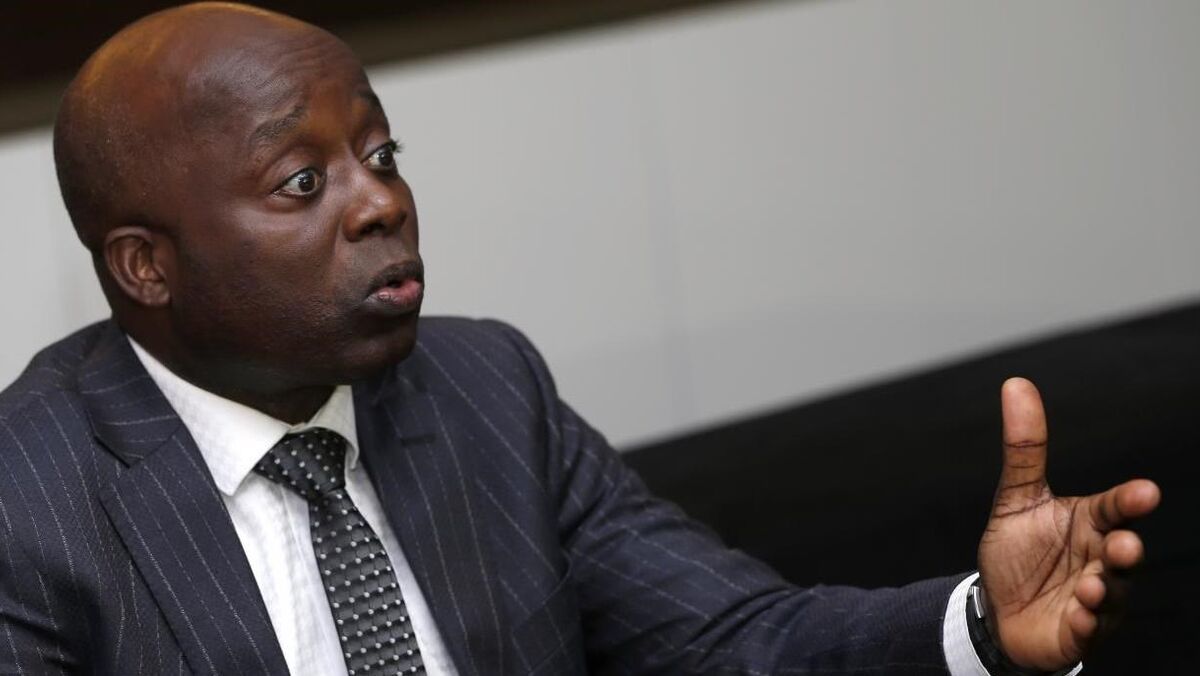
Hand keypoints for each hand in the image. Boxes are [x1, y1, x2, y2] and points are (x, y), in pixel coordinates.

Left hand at [976, 377, 1159, 670]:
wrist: (999, 610)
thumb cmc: (1019, 553)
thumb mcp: (1016, 499)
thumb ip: (1025, 448)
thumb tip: (1016, 384)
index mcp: (1090, 524)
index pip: (1115, 509)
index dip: (1129, 502)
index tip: (1146, 491)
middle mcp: (1101, 559)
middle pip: (1123, 553)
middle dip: (1126, 551)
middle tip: (1124, 544)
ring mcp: (1097, 598)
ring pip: (1112, 593)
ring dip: (1106, 590)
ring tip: (1093, 586)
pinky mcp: (1080, 631)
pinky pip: (1090, 629)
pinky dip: (1088, 622)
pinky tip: (1080, 613)